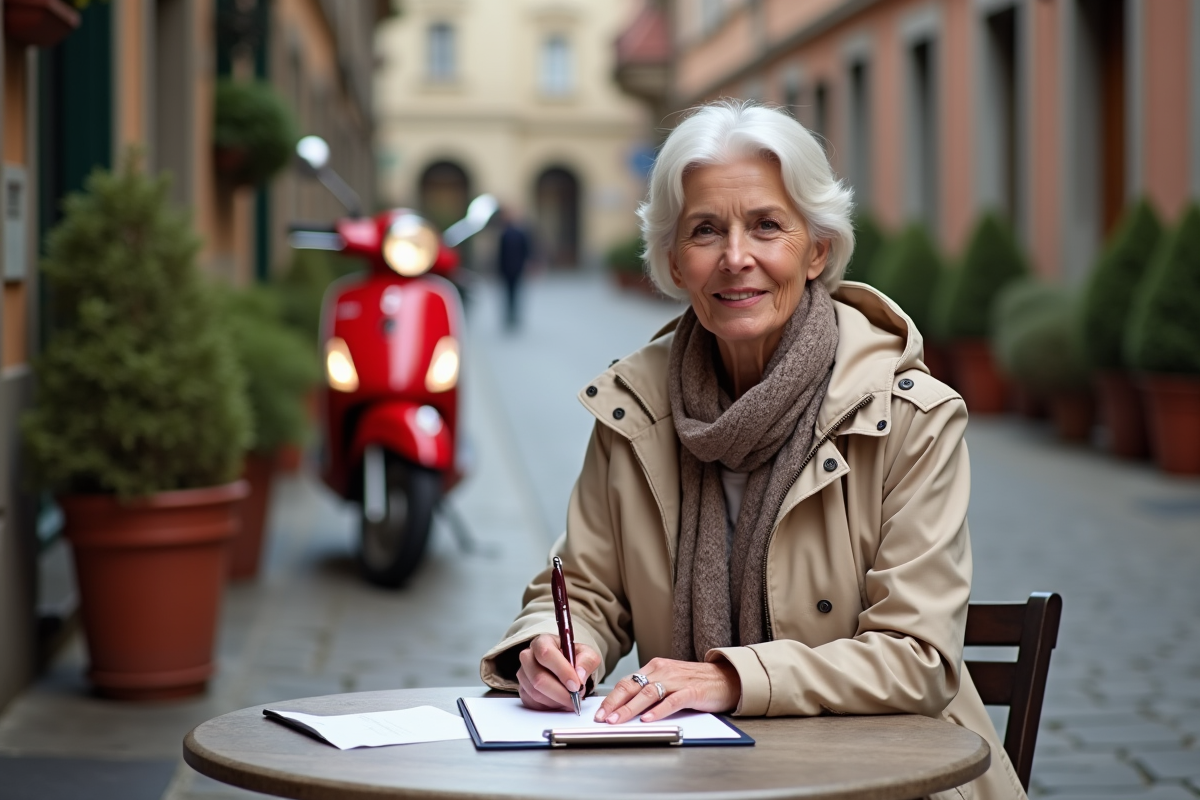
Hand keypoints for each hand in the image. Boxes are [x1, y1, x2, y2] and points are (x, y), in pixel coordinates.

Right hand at [516, 635, 601, 711]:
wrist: (567, 667)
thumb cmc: (575, 658)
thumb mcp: (587, 654)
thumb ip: (587, 662)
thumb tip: (579, 677)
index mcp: (543, 641)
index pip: (546, 654)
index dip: (562, 671)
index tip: (576, 685)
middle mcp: (528, 656)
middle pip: (538, 677)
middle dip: (560, 692)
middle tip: (575, 698)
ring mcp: (523, 674)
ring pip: (535, 693)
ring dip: (556, 701)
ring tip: (570, 700)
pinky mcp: (522, 690)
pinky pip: (533, 703)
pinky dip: (549, 706)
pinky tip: (560, 702)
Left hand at [594, 657, 740, 723]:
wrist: (726, 678)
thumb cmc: (696, 683)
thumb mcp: (669, 682)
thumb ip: (650, 691)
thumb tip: (624, 708)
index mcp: (655, 667)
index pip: (627, 682)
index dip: (611, 698)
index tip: (599, 713)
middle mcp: (663, 670)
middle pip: (633, 686)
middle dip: (615, 703)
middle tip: (602, 718)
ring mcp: (677, 680)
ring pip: (649, 693)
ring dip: (630, 708)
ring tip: (618, 721)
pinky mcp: (692, 691)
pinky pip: (672, 701)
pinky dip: (658, 710)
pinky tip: (648, 719)